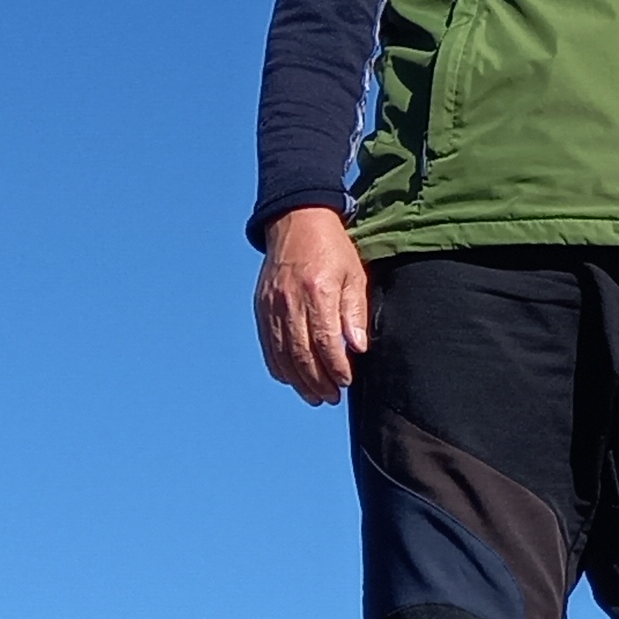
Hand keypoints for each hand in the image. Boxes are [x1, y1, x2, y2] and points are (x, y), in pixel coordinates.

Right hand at [255, 207, 372, 403]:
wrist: (296, 221)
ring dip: (298, 380)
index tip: (346, 382)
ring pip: (282, 354)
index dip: (335, 367)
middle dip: (317, 382)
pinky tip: (290, 378)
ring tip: (314, 396)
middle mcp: (290, 302)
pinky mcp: (261, 307)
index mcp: (317, 292)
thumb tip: (357, 347)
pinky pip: (267, 344)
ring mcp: (271, 305)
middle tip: (331, 397)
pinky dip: (278, 365)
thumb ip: (354, 311)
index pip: (325, 342)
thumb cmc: (332, 248)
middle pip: (301, 354)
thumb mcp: (354, 274)